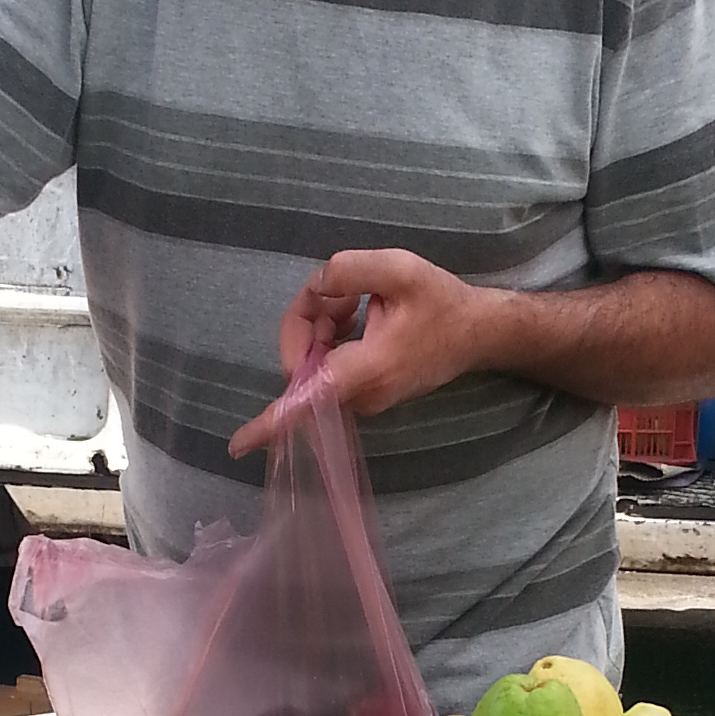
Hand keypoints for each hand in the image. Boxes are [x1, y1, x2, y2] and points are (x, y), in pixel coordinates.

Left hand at [229, 249, 495, 454]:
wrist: (478, 334)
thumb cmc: (443, 304)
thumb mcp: (400, 269)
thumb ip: (349, 270)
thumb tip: (316, 288)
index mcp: (367, 370)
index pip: (309, 401)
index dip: (270, 424)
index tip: (236, 446)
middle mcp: (361, 394)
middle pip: (301, 365)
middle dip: (308, 321)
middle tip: (342, 292)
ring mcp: (362, 399)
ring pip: (312, 365)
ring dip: (321, 326)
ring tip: (357, 301)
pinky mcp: (363, 394)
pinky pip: (327, 368)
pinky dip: (331, 338)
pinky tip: (357, 315)